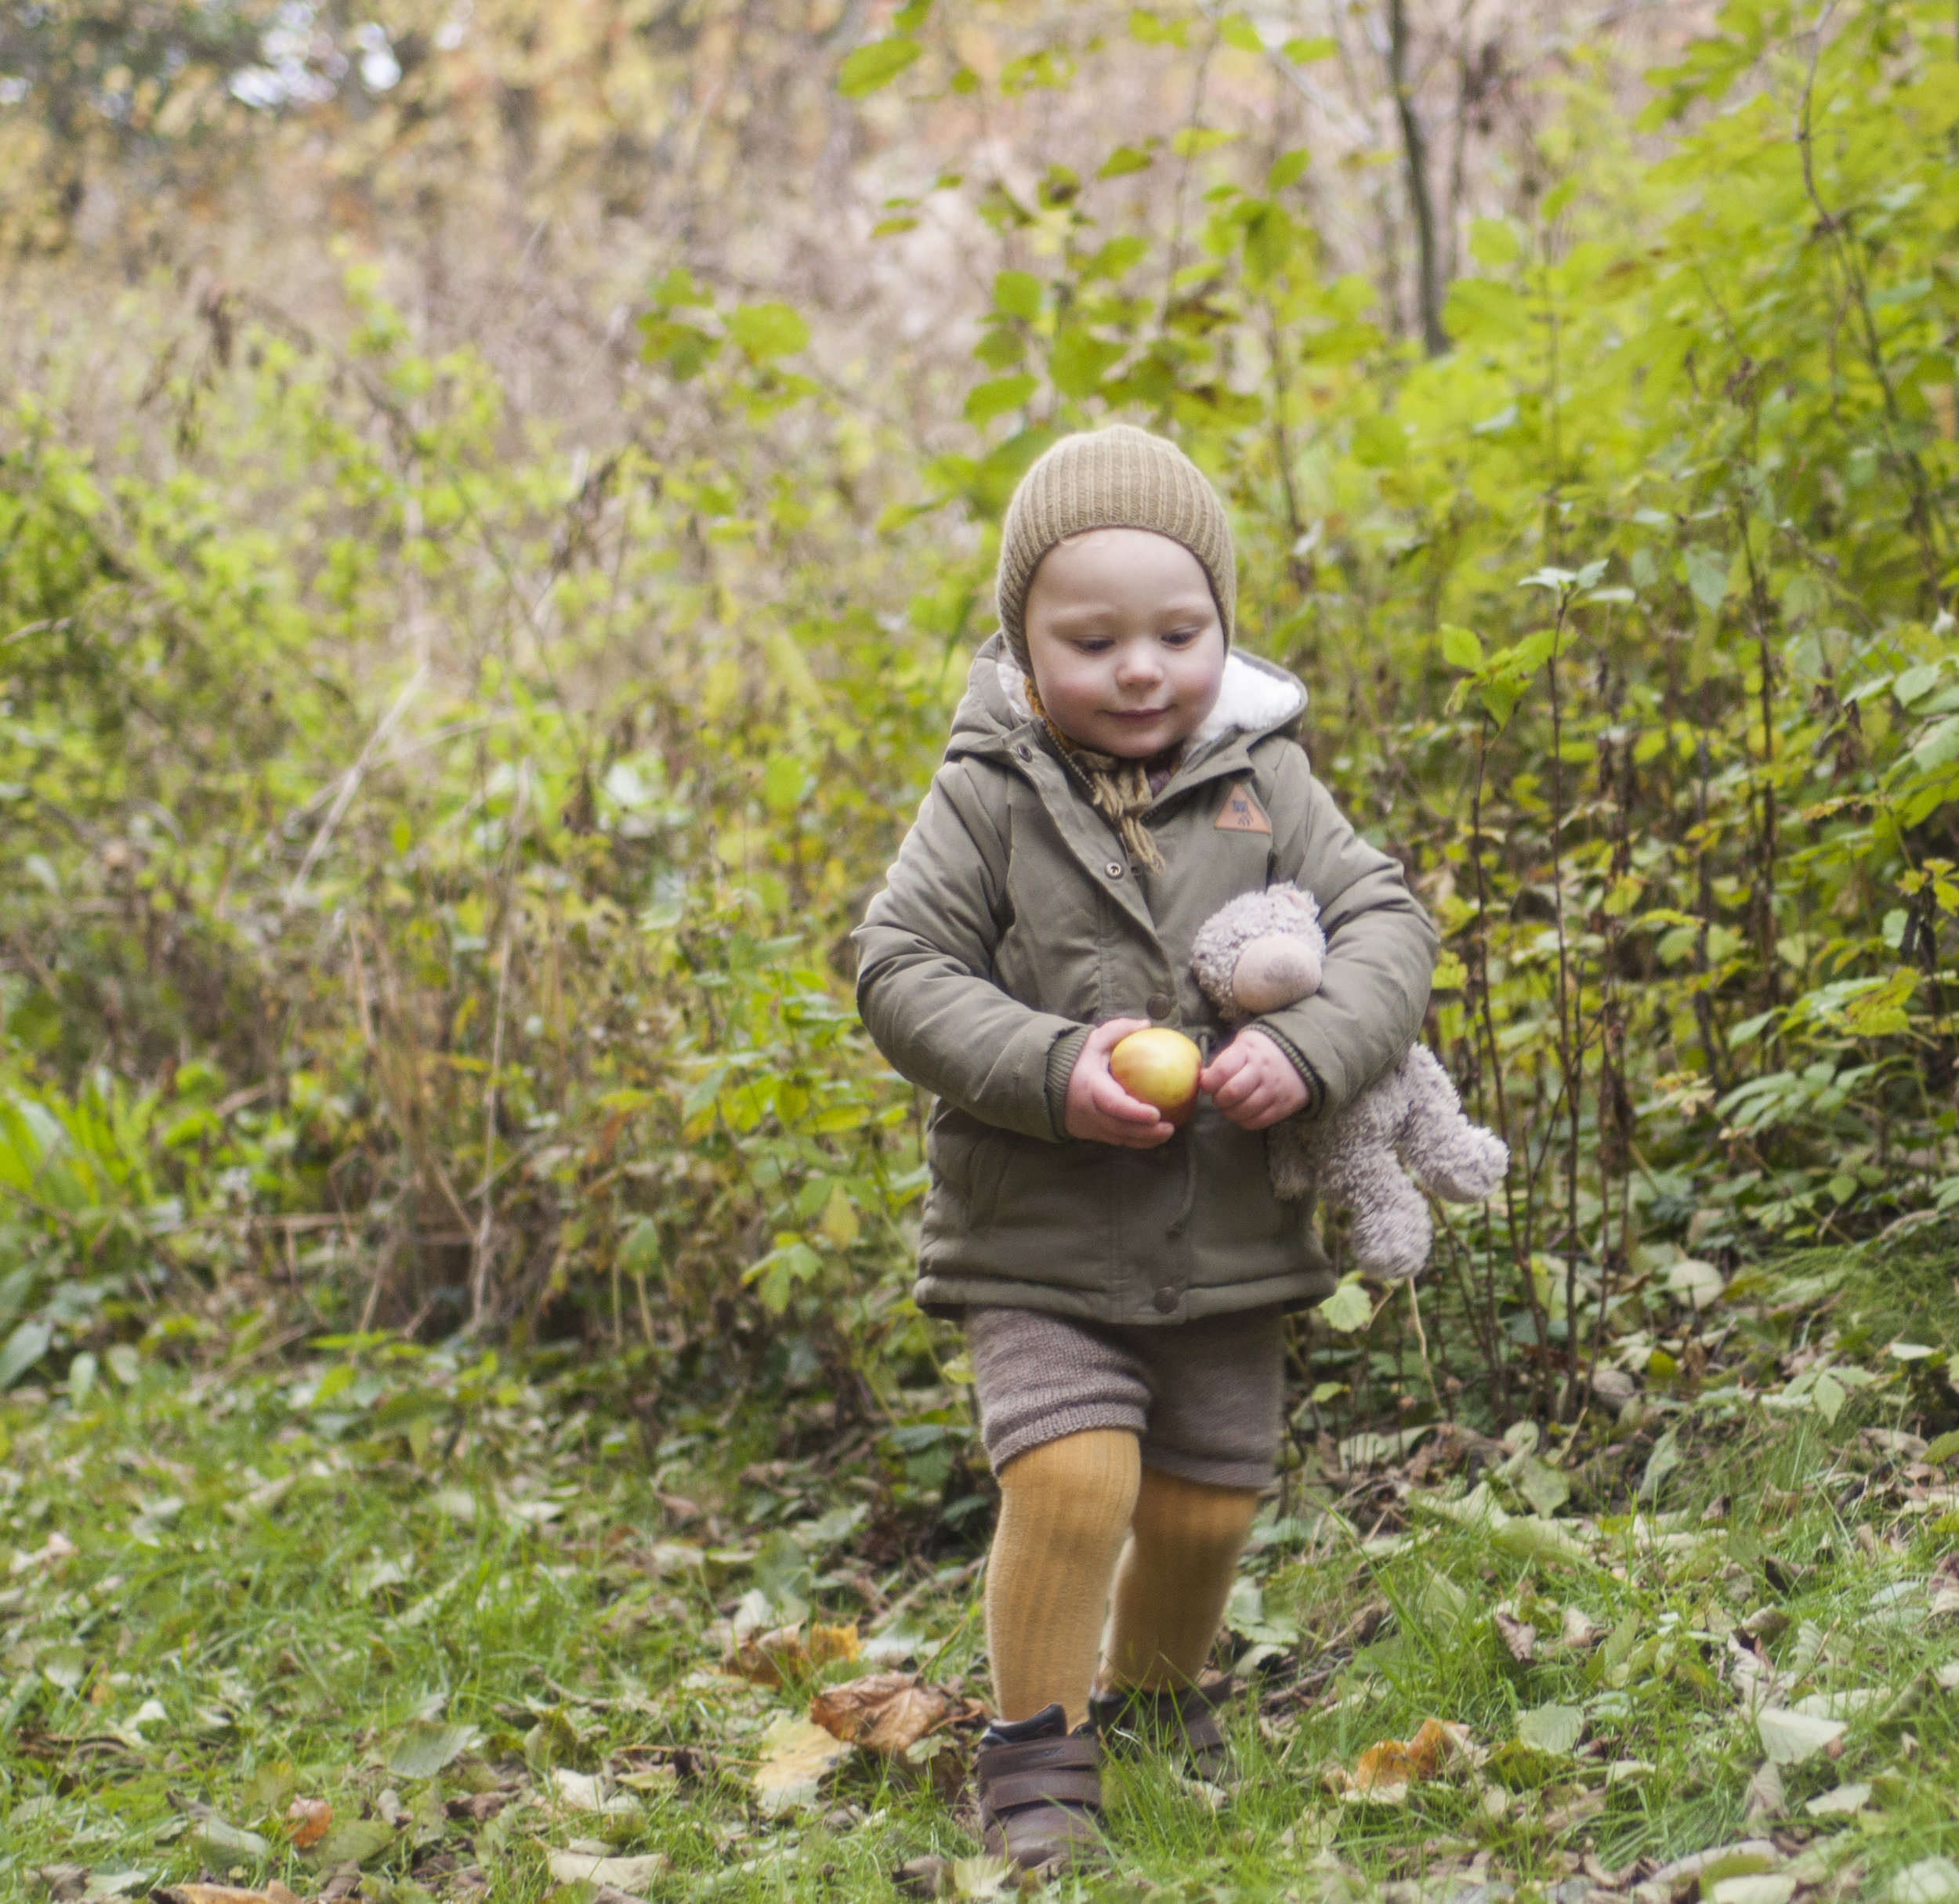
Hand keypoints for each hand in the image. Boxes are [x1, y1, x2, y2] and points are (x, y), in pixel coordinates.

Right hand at [1064, 1017, 1177, 1147]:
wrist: (1045, 1080)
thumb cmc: (1076, 1059)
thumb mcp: (1094, 1040)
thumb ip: (1118, 1030)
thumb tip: (1146, 1025)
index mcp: (1090, 1087)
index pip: (1113, 1104)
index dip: (1135, 1112)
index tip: (1156, 1113)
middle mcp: (1088, 1111)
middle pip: (1119, 1128)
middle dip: (1145, 1132)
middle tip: (1170, 1127)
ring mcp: (1088, 1125)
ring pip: (1118, 1138)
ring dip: (1143, 1139)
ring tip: (1166, 1133)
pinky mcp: (1089, 1133)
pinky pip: (1114, 1140)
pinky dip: (1134, 1140)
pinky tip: (1152, 1136)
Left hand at [1201, 1028, 1307, 1130]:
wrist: (1301, 1057)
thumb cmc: (1262, 1052)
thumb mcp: (1242, 1046)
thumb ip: (1222, 1062)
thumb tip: (1203, 1078)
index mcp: (1249, 1052)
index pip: (1223, 1070)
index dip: (1209, 1082)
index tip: (1206, 1084)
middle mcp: (1263, 1071)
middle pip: (1232, 1093)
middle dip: (1218, 1099)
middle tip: (1218, 1097)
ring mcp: (1274, 1090)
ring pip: (1243, 1110)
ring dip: (1229, 1112)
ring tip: (1229, 1105)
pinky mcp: (1283, 1106)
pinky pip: (1257, 1122)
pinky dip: (1244, 1121)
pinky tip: (1243, 1112)